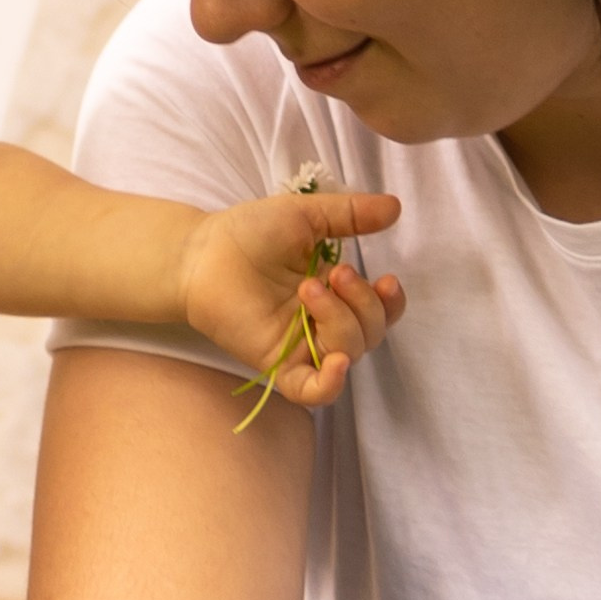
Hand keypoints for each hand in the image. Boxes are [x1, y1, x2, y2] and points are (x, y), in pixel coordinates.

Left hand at [178, 190, 404, 408]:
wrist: (203, 252)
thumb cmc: (249, 232)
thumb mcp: (306, 216)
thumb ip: (351, 214)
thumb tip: (396, 207)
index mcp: (334, 291)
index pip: (380, 311)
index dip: (390, 302)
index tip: (386, 279)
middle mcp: (322, 322)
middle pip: (370, 332)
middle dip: (363, 303)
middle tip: (334, 273)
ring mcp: (301, 345)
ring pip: (349, 353)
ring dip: (341, 321)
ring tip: (308, 287)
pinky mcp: (277, 364)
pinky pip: (313, 392)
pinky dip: (332, 384)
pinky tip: (338, 362)